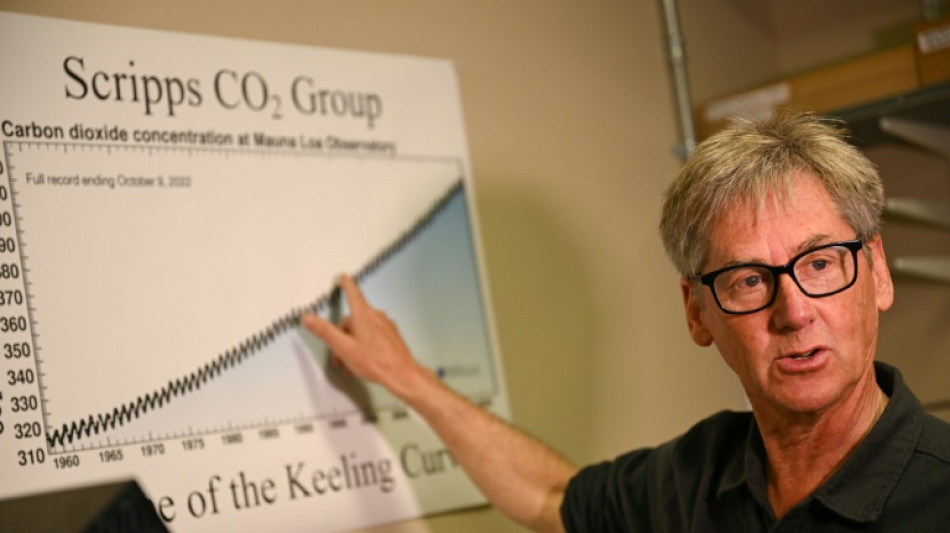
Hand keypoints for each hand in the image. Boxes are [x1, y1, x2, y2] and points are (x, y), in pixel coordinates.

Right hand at [301, 275, 423, 398]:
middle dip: (342, 336)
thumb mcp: (344, 348)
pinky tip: (364, 362)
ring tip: (352, 364)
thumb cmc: (376, 362)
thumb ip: (325, 331)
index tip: (343, 278)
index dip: (346, 284)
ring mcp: (386, 326)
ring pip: (362, 330)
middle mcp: (376, 316)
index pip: (352, 293)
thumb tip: (308, 318)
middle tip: (339, 355)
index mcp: (363, 315)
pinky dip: (365, 346)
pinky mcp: (391, 336)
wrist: (402, 374)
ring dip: (353, 344)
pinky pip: (373, 336)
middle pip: (353, 319)